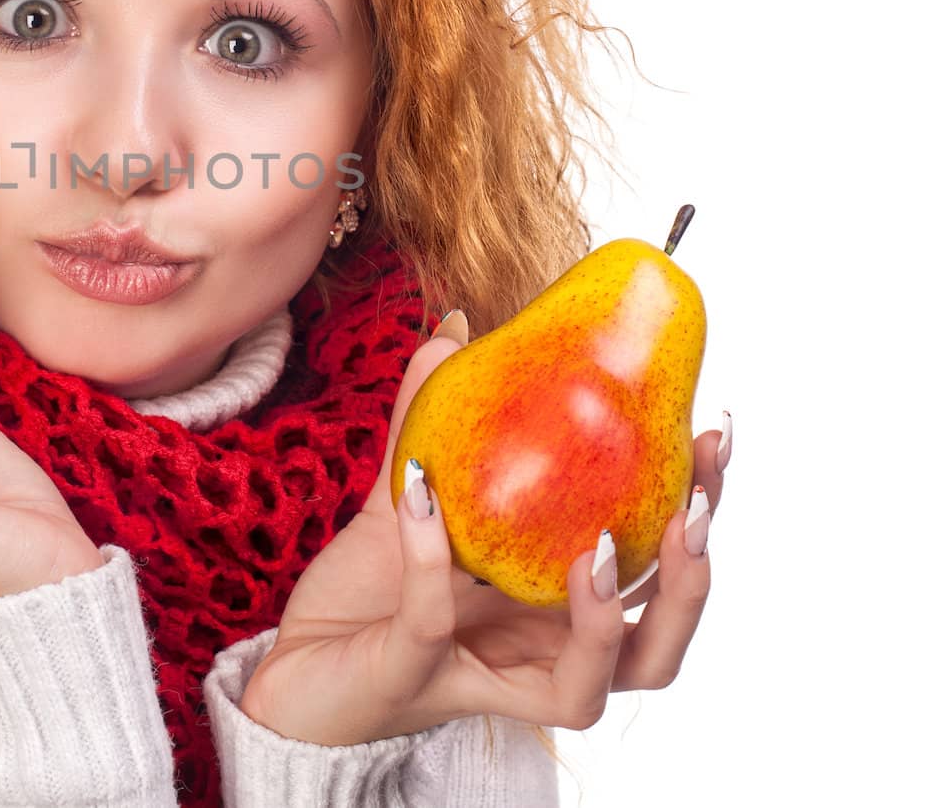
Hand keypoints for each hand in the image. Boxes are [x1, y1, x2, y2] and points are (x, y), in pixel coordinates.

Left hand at [239, 311, 724, 743]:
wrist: (297, 665)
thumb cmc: (370, 596)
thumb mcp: (409, 496)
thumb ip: (432, 419)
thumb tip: (455, 326)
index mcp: (557, 609)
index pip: (657, 572)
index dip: (700, 510)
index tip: (713, 432)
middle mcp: (541, 657)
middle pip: (655, 648)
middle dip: (688, 581)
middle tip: (688, 507)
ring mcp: (485, 679)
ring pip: (588, 685)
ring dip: (607, 617)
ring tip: (599, 548)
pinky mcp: (416, 680)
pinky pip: (432, 622)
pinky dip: (431, 558)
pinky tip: (425, 494)